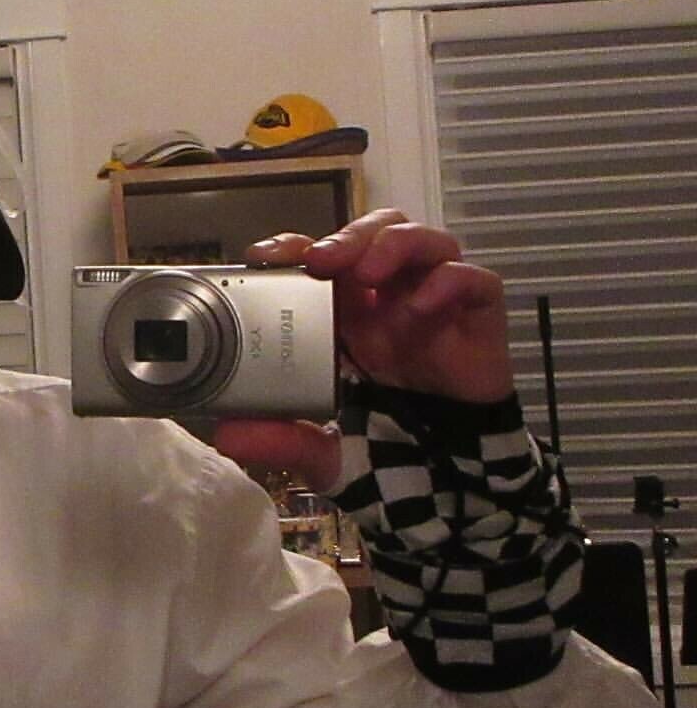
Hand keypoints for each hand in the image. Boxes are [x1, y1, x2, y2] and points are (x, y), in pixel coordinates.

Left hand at [210, 209, 513, 490]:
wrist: (450, 475)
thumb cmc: (386, 443)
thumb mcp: (323, 449)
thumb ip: (282, 441)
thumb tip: (229, 437)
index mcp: (348, 314)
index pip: (322, 258)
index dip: (294, 246)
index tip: (261, 257)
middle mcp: (390, 298)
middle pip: (374, 233)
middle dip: (347, 235)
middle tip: (320, 259)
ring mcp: (436, 303)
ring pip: (425, 240)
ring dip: (394, 244)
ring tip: (367, 272)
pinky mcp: (478, 319)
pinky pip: (476, 280)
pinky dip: (451, 280)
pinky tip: (422, 306)